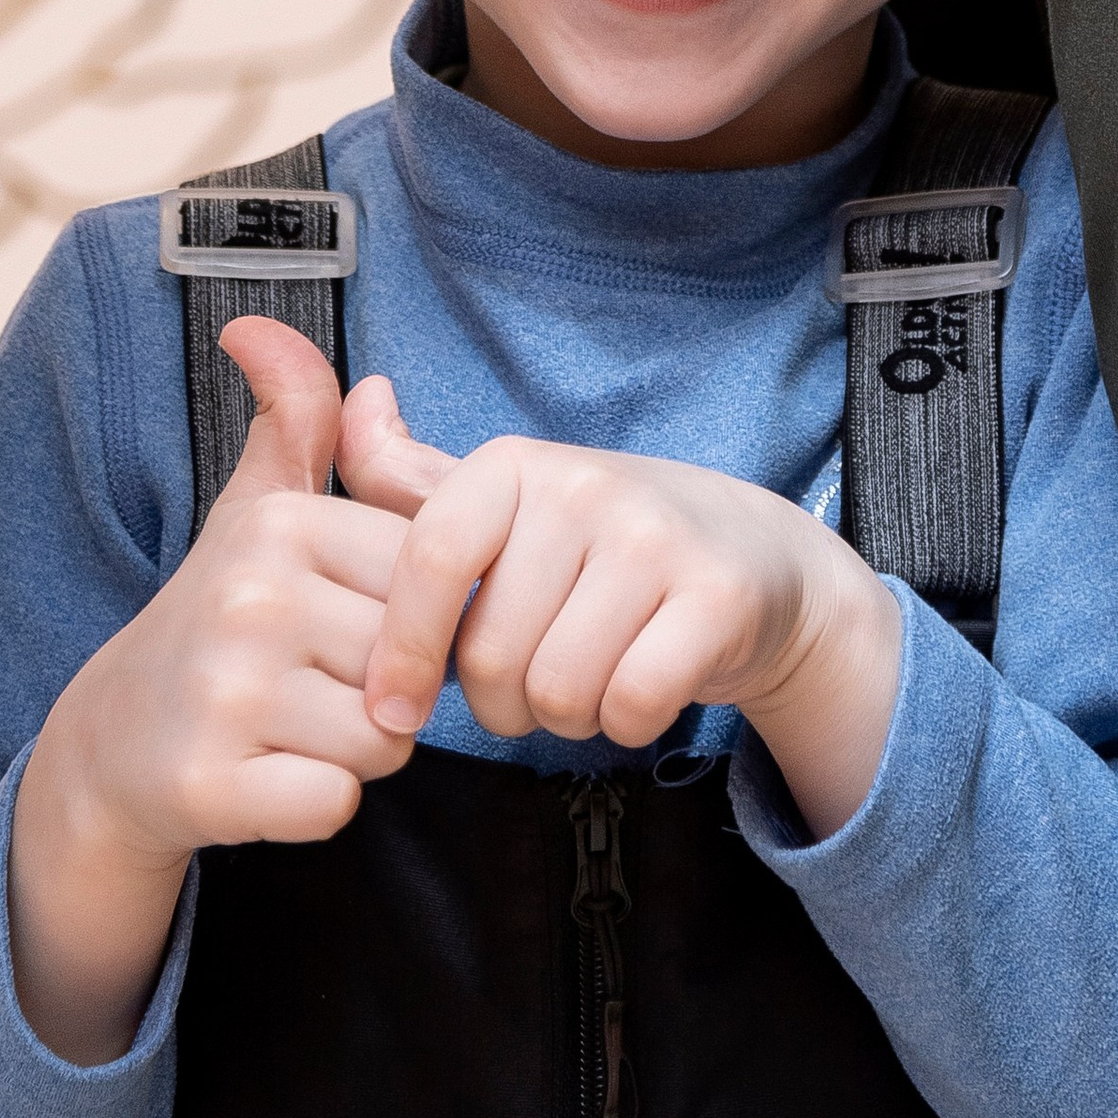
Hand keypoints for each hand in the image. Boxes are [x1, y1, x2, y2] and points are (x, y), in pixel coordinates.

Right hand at [6, 319, 415, 1064]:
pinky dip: (316, 804)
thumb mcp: (256, 509)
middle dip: (389, 692)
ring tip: (290, 727)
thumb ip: (293, 418)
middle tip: (313, 684)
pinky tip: (267, 776)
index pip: (433, 582)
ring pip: (385, 742)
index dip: (408, 618)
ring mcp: (224, 693)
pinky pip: (334, 804)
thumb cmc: (219, 619)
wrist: (112, 740)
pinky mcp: (207, 782)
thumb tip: (262, 326)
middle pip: (416, 667)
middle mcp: (249, 600)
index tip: (341, 621)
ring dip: (357, 752)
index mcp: (280, 528)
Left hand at [349, 390, 902, 839]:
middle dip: (501, 701)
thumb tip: (362, 394)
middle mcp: (586, 487)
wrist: (755, 558)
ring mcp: (657, 539)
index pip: (432, 558)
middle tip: (536, 681)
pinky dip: (627, 723)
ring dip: (566, 717)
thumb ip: (411, 475)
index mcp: (516, 464)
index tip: (391, 709)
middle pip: (491, 653)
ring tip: (591, 678)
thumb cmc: (602, 545)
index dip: (401, 648)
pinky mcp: (718, 598)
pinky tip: (640, 691)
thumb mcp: (506, 504)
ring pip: (559, 690)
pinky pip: (632, 704)